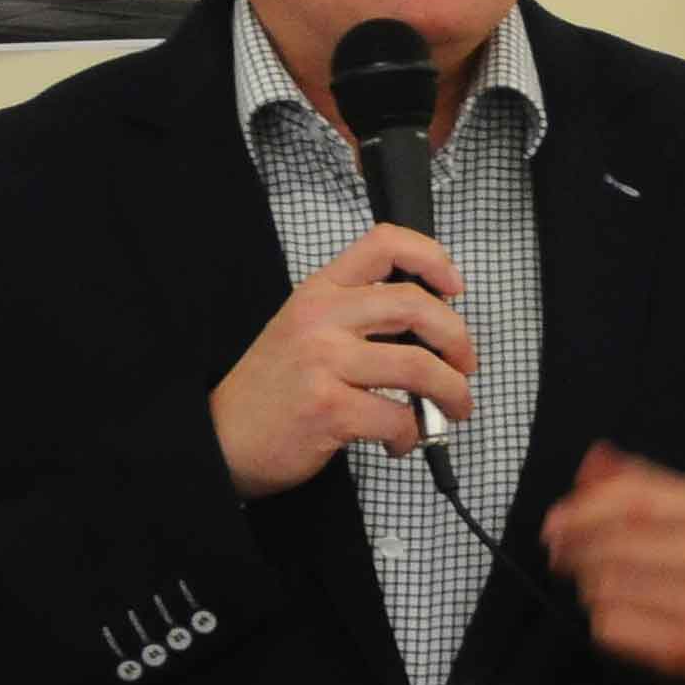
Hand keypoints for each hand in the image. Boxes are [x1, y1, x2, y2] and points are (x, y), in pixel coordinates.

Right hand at [210, 223, 473, 497]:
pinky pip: (398, 417)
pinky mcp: (330, 408)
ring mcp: (324, 362)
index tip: (453, 286)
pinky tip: (400, 440)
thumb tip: (428, 328)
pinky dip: (412, 435)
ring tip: (453, 407)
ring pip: (418, 366)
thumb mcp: (304, 331)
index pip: (383, 244)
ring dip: (451, 392)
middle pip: (415, 304)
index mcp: (318, 292)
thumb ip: (355, 318)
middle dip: (457, 338)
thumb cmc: (270, 391)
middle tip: (464, 364)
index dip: (431, 258)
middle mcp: (321, 318)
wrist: (220, 439)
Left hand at [541, 443, 684, 679]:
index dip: (584, 508)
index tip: (554, 519)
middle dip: (576, 545)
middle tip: (559, 549)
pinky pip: (612, 626)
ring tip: (591, 577)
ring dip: (586, 581)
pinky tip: (612, 607)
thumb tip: (595, 461)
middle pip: (618, 545)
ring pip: (608, 586)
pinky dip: (600, 615)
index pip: (636, 501)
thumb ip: (637, 479)